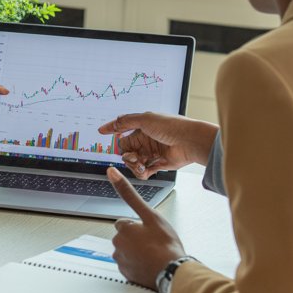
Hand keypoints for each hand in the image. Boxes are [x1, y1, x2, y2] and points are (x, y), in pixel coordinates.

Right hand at [97, 112, 218, 179]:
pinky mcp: (158, 165)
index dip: (115, 137)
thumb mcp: (145, 119)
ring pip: (133, 163)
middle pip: (126, 152)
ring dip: (135, 165)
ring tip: (142, 164)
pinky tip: (146, 169)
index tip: (102, 135)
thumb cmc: (171, 127)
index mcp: (142, 128)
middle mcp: (146, 141)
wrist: (190, 142)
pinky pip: (143, 172)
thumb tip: (108, 125)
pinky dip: (142, 172)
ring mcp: (152, 153)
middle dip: (127, 156)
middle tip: (134, 156)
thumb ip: (125, 122)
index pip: (122, 136)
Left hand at [107, 167, 186, 288]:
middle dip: (137, 239)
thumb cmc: (165, 245)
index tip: (150, 232)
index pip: (125, 223)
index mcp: (123, 230)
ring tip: (154, 254)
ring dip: (138, 251)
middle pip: (126, 237)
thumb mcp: (150, 215)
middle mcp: (118, 245)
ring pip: (128, 251)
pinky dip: (139, 264)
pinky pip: (131, 265)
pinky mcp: (127, 274)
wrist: (173, 272)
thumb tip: (111, 172)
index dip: (139, 226)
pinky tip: (151, 264)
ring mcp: (122, 261)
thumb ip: (129, 194)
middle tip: (154, 243)